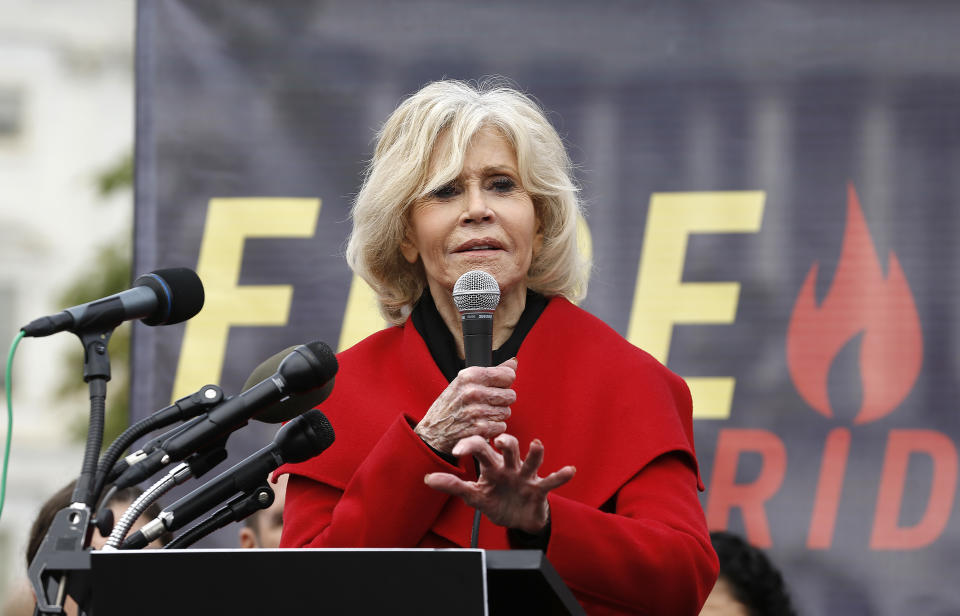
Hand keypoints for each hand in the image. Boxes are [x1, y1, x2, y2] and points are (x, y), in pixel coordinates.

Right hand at [415, 358, 517, 452]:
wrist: (432, 432)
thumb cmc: (449, 406)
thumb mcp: (464, 382)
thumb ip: (491, 372)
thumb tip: (513, 362)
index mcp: (470, 376)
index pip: (508, 374)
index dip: (505, 382)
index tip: (497, 386)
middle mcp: (473, 391)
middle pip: (510, 395)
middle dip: (502, 400)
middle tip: (487, 403)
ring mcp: (477, 411)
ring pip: (507, 411)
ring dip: (497, 415)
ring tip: (482, 414)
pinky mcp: (480, 428)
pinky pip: (501, 426)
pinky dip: (493, 427)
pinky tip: (480, 425)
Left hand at [424, 434, 576, 532]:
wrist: (518, 519)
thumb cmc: (496, 501)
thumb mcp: (473, 496)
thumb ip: (453, 485)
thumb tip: (427, 478)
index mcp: (491, 466)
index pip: (480, 448)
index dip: (470, 446)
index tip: (458, 450)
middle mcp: (509, 466)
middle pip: (508, 448)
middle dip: (506, 441)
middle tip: (500, 439)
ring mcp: (525, 476)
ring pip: (530, 460)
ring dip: (534, 453)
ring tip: (536, 444)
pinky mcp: (539, 489)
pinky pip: (550, 481)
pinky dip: (560, 476)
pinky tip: (569, 470)